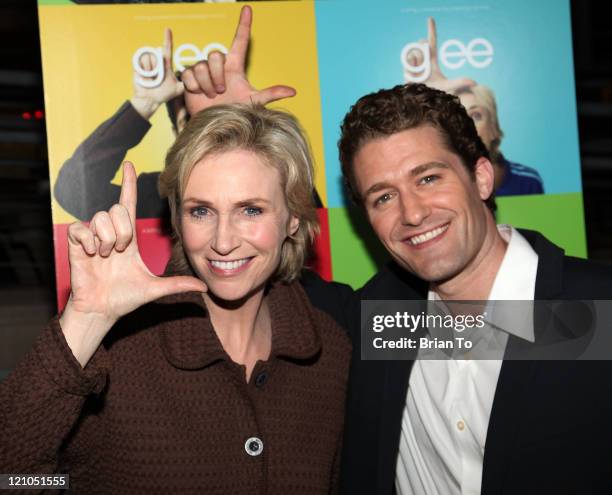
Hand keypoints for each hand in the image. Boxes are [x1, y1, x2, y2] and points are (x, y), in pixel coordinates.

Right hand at [60, 162, 205, 366]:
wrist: (102, 310)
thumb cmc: (125, 298)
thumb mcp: (155, 288)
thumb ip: (178, 284)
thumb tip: (205, 287)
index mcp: (129, 238)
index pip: (128, 203)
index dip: (128, 184)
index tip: (128, 164)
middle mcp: (111, 233)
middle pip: (117, 210)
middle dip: (123, 232)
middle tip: (121, 252)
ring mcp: (93, 237)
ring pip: (101, 217)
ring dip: (107, 239)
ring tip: (106, 256)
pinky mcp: (77, 243)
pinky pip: (81, 228)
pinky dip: (89, 242)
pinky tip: (92, 255)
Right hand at [131, 28, 183, 119]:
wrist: (150, 100)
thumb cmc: (163, 94)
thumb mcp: (178, 89)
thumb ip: (186, 83)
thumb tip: (194, 81)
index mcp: (166, 64)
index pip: (167, 49)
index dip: (168, 39)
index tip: (168, 29)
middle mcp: (156, 61)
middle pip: (158, 54)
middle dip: (159, 67)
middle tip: (158, 78)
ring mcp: (147, 62)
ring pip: (150, 57)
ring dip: (151, 70)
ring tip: (151, 78)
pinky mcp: (138, 64)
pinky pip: (142, 60)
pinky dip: (144, 70)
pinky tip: (145, 77)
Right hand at [182, 5, 295, 115]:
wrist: (215, 124)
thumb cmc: (234, 111)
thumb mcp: (253, 101)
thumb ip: (271, 94)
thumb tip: (293, 91)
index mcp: (235, 66)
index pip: (240, 41)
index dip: (244, 25)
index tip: (247, 9)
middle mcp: (219, 65)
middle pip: (215, 55)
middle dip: (217, 75)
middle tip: (221, 91)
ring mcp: (204, 70)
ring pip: (201, 66)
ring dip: (207, 84)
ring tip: (211, 95)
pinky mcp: (189, 77)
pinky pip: (189, 74)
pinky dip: (195, 87)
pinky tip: (200, 94)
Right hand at [404, 17, 475, 94]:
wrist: (425, 104)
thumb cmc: (438, 94)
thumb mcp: (450, 87)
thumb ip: (460, 83)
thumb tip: (475, 83)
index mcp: (433, 60)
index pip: (432, 42)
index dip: (432, 30)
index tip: (430, 18)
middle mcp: (423, 61)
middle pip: (421, 46)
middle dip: (422, 50)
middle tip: (426, 60)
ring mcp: (414, 66)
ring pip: (413, 55)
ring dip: (417, 63)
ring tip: (420, 73)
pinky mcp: (406, 72)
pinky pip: (407, 64)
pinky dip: (410, 70)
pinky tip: (413, 76)